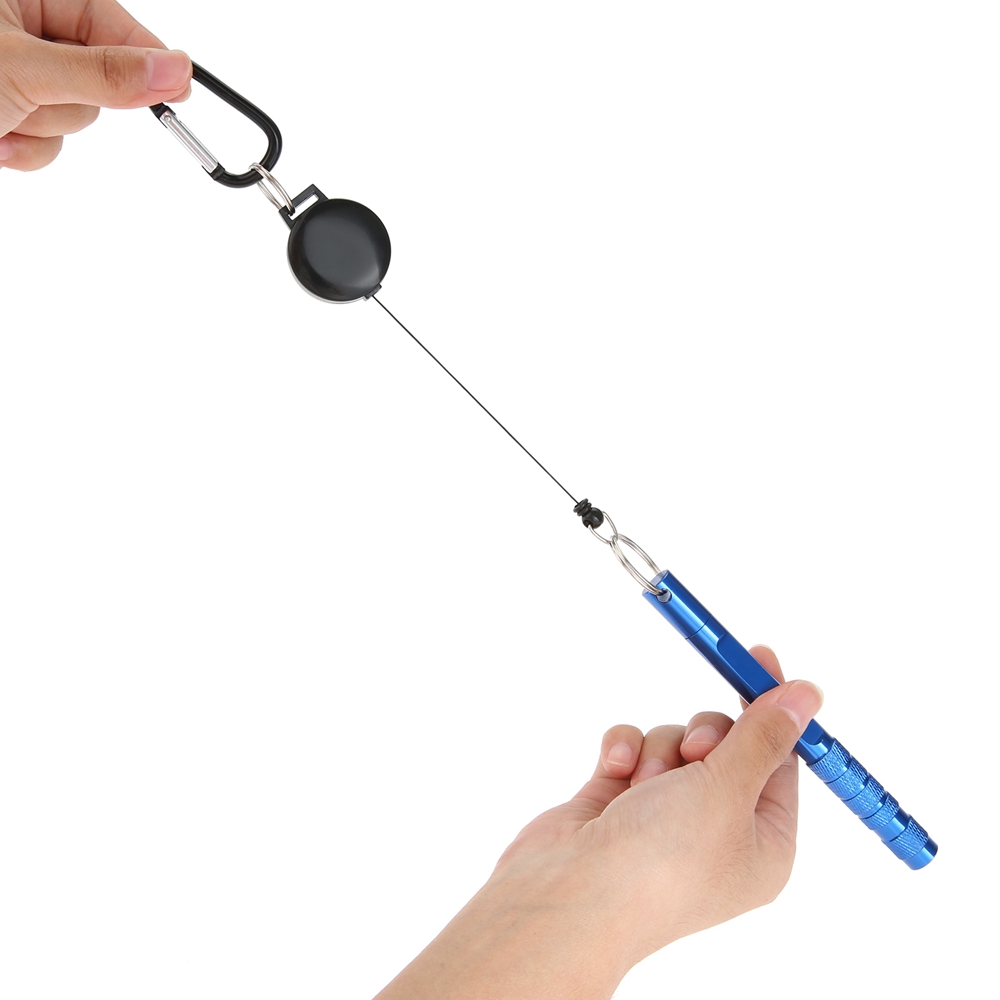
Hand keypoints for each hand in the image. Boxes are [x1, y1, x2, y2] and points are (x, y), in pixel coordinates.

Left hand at [0, 0, 189, 170]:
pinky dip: (29, 149)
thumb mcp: (27, 69)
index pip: (100, 15)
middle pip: (92, 73)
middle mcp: (18, 32)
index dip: (139, 50)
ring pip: (74, 113)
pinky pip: (51, 141)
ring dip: (44, 127)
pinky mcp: (12, 115)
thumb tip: (173, 70)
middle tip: (32, 97)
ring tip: (3, 118)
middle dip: (67, 99)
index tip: (179, 83)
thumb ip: (104, 73)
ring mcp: (16, 77)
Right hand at [376, 646, 823, 999]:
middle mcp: (718, 830)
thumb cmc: (659, 863)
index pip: (781, 760)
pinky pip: (633, 748)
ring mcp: (665, 816)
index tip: (759, 658)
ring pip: (675, 740)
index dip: (772, 708)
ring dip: (659, 751)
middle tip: (695, 752)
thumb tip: (806, 696)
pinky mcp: (620, 802)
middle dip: (705, 737)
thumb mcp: (728, 790)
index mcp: (762, 842)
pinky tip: (613, 773)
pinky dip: (624, 753)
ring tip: (643, 785)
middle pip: (727, 743)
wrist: (568, 895)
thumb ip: (763, 735)